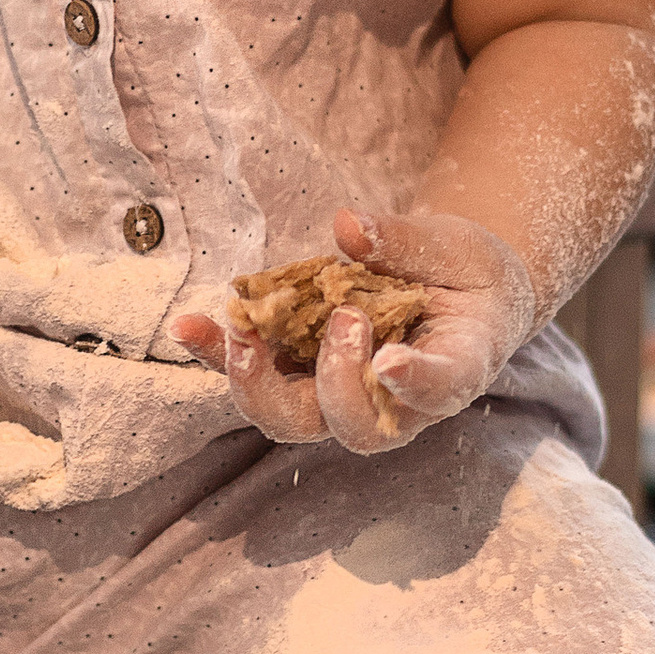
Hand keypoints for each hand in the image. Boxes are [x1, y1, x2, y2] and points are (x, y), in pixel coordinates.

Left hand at [179, 207, 537, 455]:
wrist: (457, 298)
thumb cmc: (467, 278)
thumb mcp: (456, 249)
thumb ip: (408, 243)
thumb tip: (349, 226)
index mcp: (453, 371)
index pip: (437, 391)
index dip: (414, 384)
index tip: (390, 362)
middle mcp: (392, 404)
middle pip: (352, 428)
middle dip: (333, 381)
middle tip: (341, 318)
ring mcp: (339, 397)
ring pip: (292, 418)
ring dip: (256, 381)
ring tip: (238, 330)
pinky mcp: (299, 376)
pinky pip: (255, 377)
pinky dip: (220, 354)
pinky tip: (187, 327)